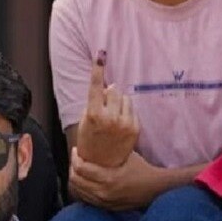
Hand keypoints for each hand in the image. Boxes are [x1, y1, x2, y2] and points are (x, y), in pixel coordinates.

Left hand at [68, 149, 157, 209]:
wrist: (155, 189)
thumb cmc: (143, 169)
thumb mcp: (128, 155)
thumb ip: (113, 149)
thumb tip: (100, 136)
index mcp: (109, 178)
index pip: (81, 169)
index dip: (74, 158)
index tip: (75, 150)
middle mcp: (104, 192)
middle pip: (75, 181)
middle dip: (72, 168)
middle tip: (75, 159)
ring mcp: (104, 202)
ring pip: (78, 191)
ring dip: (75, 179)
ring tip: (78, 170)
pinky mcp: (106, 207)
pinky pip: (86, 199)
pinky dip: (82, 190)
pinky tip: (84, 182)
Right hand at [77, 51, 139, 167]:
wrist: (102, 165)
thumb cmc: (90, 140)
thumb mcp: (85, 121)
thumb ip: (95, 103)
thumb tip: (110, 87)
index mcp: (94, 115)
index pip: (96, 87)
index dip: (98, 70)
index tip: (101, 55)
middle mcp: (111, 118)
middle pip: (114, 90)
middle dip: (110, 94)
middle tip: (104, 106)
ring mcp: (125, 123)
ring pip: (125, 97)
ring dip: (119, 102)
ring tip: (112, 117)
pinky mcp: (135, 127)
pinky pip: (132, 108)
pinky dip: (126, 112)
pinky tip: (120, 124)